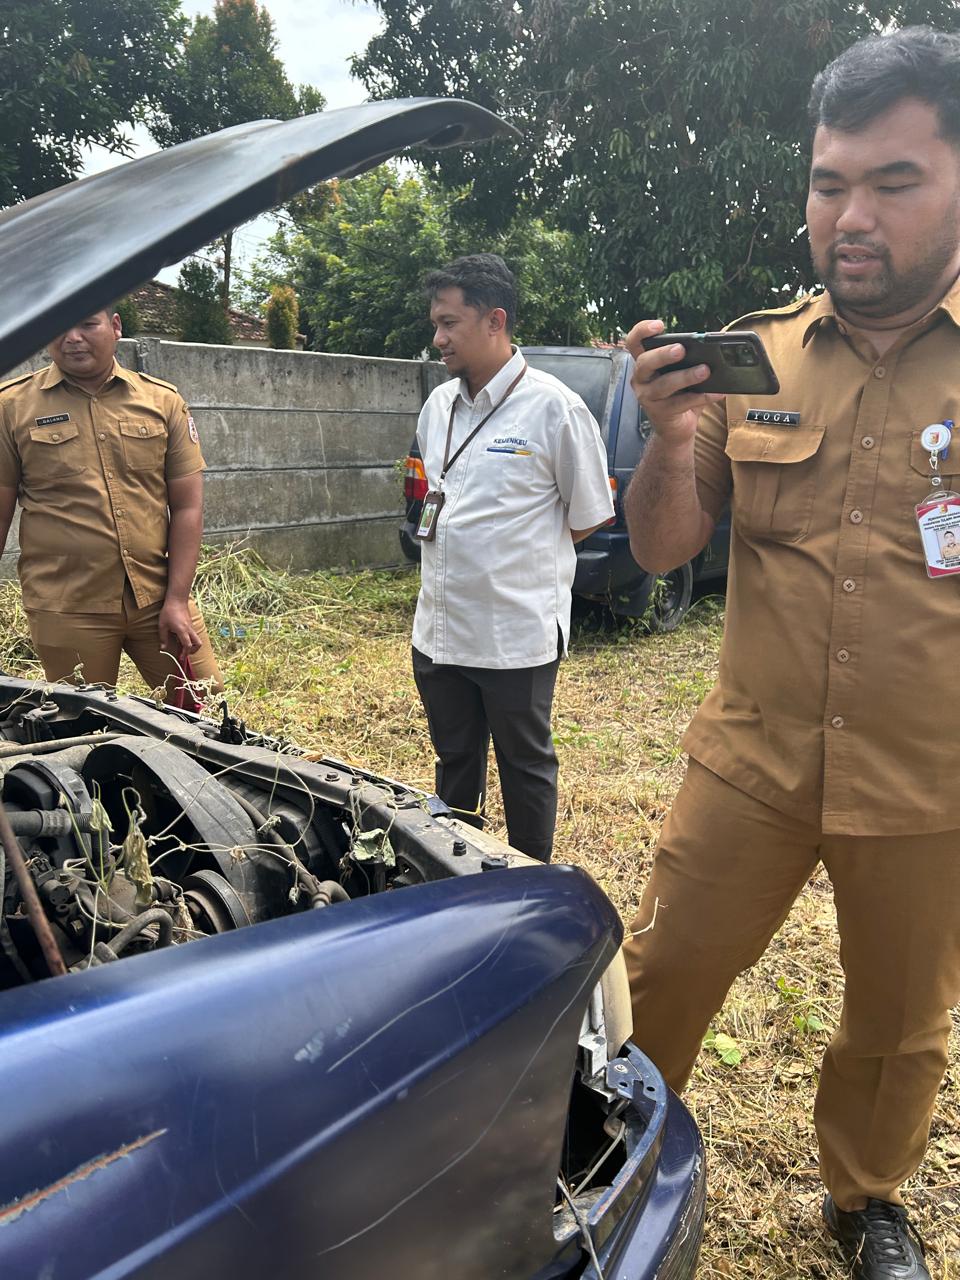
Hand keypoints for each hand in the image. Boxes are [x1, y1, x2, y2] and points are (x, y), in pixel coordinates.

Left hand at [158, 598, 200, 655]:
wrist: (177, 599)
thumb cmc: (168, 612)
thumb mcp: (162, 625)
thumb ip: (163, 638)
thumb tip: (162, 649)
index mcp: (182, 631)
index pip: (188, 645)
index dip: (185, 653)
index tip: (180, 658)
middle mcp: (189, 629)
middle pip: (198, 643)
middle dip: (193, 650)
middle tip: (185, 653)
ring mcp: (191, 626)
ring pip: (196, 638)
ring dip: (192, 644)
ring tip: (182, 646)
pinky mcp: (190, 623)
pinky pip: (192, 633)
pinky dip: (189, 638)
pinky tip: (179, 636)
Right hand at [624, 319, 724, 447]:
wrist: (676, 429)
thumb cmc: (680, 394)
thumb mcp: (682, 372)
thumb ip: (691, 358)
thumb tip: (716, 346)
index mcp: (645, 363)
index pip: (634, 342)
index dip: (642, 331)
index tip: (659, 325)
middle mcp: (641, 379)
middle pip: (644, 362)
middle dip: (662, 355)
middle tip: (681, 349)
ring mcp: (647, 397)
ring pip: (663, 384)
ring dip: (686, 376)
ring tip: (705, 370)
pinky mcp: (660, 413)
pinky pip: (681, 403)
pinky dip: (701, 397)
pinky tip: (717, 392)